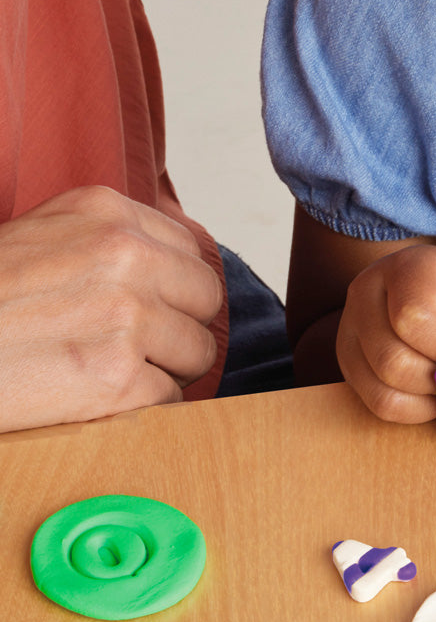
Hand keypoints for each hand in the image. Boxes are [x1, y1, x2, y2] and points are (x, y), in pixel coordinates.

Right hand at [0, 186, 222, 432]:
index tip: (152, 309)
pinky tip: (95, 399)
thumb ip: (109, 240)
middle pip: (206, 302)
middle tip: (135, 347)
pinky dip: (141, 409)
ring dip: (163, 371)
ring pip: (197, 353)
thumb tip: (181, 258)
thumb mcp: (42, 237)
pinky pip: (170, 400)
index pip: (193, 254)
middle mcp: (124, 256)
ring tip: (108, 372)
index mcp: (107, 213)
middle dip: (179, 329)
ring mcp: (125, 317)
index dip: (176, 291)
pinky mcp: (117, 378)